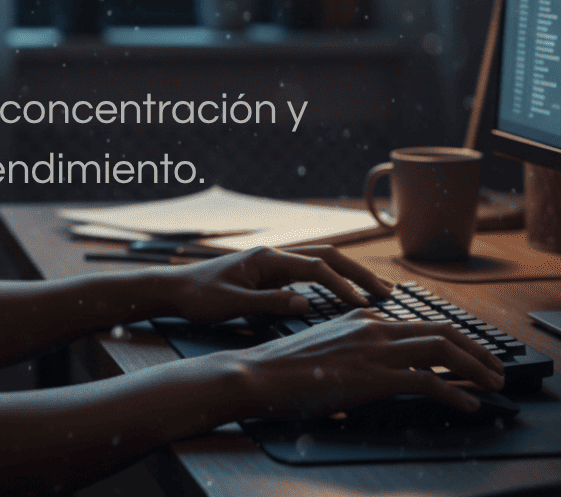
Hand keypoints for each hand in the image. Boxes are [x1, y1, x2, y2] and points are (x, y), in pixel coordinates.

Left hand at [158, 244, 393, 325]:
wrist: (173, 288)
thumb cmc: (198, 297)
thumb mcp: (232, 304)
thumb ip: (270, 303)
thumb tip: (307, 304)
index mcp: (266, 258)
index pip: (315, 267)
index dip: (342, 286)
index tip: (363, 306)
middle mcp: (273, 254)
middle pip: (326, 255)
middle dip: (357, 273)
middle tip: (387, 294)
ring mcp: (272, 262)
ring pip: (320, 261)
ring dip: (348, 274)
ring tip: (375, 293)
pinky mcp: (269, 272)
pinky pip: (308, 272)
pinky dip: (331, 280)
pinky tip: (344, 296)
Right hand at [226, 308, 506, 418]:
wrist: (260, 374)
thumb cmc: (285, 368)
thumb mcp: (327, 349)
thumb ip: (355, 353)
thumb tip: (377, 372)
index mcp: (361, 319)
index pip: (419, 324)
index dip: (452, 339)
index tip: (469, 353)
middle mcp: (373, 327)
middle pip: (440, 330)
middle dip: (475, 348)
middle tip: (496, 366)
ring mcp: (375, 350)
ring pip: (441, 350)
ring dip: (475, 367)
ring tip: (494, 383)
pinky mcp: (374, 376)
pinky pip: (427, 383)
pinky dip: (455, 394)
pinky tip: (469, 405)